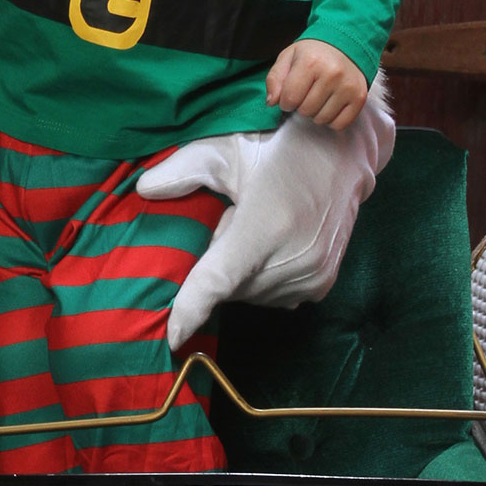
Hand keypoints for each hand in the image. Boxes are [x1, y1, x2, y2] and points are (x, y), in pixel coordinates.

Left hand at [134, 75, 394, 350]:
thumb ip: (183, 170)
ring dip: (241, 274)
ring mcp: (311, 275)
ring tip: (257, 230)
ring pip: (250, 296)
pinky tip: (273, 246)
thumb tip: (143, 189)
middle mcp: (292, 258)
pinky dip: (262, 279)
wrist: (342, 153)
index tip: (172, 338)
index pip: (216, 281)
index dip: (190, 311)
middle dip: (217, 264)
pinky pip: (274, 298)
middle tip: (230, 222)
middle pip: (230, 289)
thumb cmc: (277, 147)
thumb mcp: (226, 150)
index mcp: (263, 227)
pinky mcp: (322, 284)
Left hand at [264, 37, 369, 131]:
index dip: (285, 101)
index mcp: (310, 62)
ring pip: (321, 119)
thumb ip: (274, 79)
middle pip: (305, 111)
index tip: (290, 93)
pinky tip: (330, 105)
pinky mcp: (359, 97)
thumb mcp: (287, 58)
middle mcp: (332, 74)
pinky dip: (332, 120)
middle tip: (307, 92)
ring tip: (319, 97)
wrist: (344, 45)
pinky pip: (340, 124)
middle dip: (301, 106)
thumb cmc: (312, 54)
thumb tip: (272, 102)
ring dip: (316, 113)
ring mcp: (348, 86)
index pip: (289, 99)